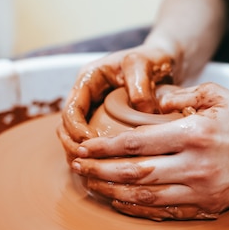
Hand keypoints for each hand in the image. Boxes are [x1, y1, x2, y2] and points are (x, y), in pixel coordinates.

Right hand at [58, 46, 174, 161]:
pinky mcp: (102, 120)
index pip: (71, 109)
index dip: (77, 130)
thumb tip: (141, 112)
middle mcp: (85, 94)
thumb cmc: (152, 59)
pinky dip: (94, 154)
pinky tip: (106, 168)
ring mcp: (92, 108)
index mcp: (89, 78)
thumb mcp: (146, 64)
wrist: (162, 61)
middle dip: (74, 146)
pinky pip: (91, 140)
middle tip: (89, 164)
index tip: (92, 145)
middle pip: (66, 126)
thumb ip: (140, 84)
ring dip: (81, 153)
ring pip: (74, 136)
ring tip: (94, 170)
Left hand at [70, 82, 228, 219]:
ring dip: (113, 191)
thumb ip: (179, 94)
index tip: (85, 146)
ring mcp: (202, 189)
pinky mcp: (209, 205)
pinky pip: (166, 211)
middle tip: (78, 168)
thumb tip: (149, 100)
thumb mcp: (215, 94)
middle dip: (100, 171)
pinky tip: (120, 201)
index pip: (137, 143)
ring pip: (146, 196)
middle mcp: (195, 164)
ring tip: (92, 185)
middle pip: (135, 173)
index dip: (105, 147)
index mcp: (193, 133)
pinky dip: (139, 208)